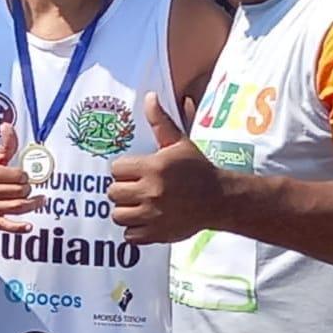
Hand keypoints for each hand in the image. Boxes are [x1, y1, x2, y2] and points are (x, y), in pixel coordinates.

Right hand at [0, 124, 44, 232]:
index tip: (23, 176)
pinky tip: (28, 226)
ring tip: (40, 201)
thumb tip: (8, 126)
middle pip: (19, 191)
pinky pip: (4, 225)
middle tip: (27, 188)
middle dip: (27, 189)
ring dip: (32, 205)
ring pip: (16, 207)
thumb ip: (4, 145)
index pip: (18, 175)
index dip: (24, 175)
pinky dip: (17, 227)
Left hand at [109, 93, 220, 243]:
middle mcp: (151, 191)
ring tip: (137, 205)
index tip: (134, 171)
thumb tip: (149, 96)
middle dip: (122, 190)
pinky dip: (134, 230)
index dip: (124, 170)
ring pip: (118, 215)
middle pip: (113, 192)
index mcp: (154, 167)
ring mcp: (153, 215)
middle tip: (135, 188)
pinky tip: (145, 220)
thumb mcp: (179, 143)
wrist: (220, 199)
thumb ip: (160, 121)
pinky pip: (129, 236)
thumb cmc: (197, 168)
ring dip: (125, 210)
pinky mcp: (157, 234)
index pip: (116, 169)